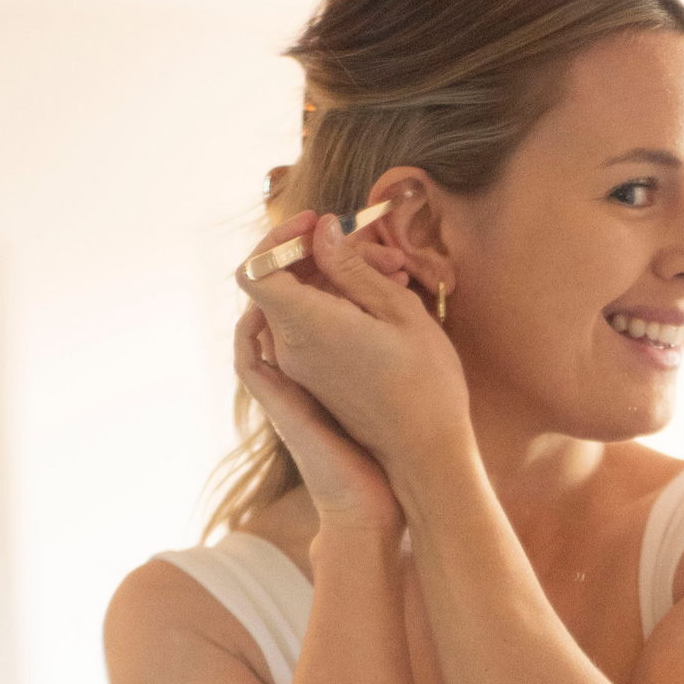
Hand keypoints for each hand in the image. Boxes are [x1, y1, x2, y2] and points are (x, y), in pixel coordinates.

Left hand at [236, 211, 473, 485]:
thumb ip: (353, 268)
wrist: (425, 458)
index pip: (258, 269)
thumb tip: (321, 232)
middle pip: (284, 281)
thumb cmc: (425, 385)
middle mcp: (290, 348)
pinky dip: (340, 307)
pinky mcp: (314, 379)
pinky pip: (311, 328)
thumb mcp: (399, 313)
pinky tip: (386, 306)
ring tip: (398, 279)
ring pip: (302, 303)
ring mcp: (299, 367)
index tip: (321, 225)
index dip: (281, 238)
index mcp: (306, 326)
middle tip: (385, 255)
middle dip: (328, 255)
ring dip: (341, 281)